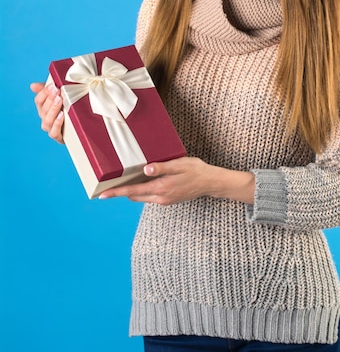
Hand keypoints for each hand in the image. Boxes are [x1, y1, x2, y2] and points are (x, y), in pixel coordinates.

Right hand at [30, 82, 63, 142]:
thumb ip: (48, 90)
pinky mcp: (58, 137)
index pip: (38, 101)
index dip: (44, 93)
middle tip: (57, 91)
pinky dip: (57, 123)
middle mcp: (45, 118)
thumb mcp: (61, 97)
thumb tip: (32, 86)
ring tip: (60, 100)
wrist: (82, 126)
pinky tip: (61, 115)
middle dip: (50, 99)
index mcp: (43, 108)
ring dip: (53, 109)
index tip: (52, 86)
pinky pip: (53, 132)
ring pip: (47, 120)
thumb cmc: (69, 109)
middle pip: (43, 109)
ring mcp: (51, 128)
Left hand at [99, 157, 254, 205]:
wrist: (210, 183)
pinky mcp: (168, 199)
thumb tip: (145, 169)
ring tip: (123, 181)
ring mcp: (164, 200)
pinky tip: (142, 180)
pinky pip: (150, 195)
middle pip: (134, 196)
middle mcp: (160, 197)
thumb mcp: (179, 165)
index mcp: (161, 188)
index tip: (103, 195)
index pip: (133, 191)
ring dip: (132, 191)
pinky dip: (142, 190)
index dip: (117, 192)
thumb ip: (162, 168)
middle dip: (121, 192)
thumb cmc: (195, 170)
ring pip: (141, 196)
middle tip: (108, 185)